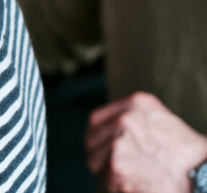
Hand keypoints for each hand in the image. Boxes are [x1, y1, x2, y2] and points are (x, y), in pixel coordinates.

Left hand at [86, 92, 206, 192]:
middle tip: (117, 167)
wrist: (205, 176)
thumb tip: (112, 129)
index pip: (97, 119)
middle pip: (91, 140)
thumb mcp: (162, 122)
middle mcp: (126, 118)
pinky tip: (135, 184)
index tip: (100, 146)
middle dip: (100, 155)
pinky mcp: (116, 165)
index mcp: (138, 103)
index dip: (97, 136)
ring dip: (107, 172)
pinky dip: (116, 186)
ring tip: (133, 176)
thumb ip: (136, 122)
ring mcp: (119, 141)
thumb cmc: (189, 156)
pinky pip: (104, 179)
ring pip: (95, 161)